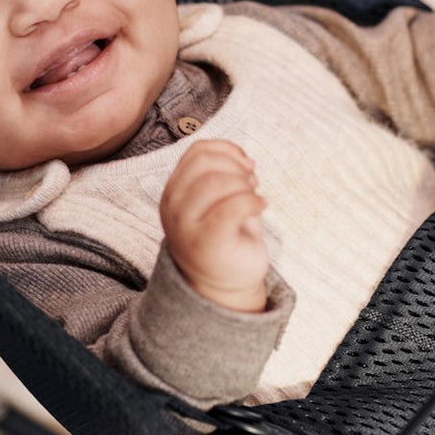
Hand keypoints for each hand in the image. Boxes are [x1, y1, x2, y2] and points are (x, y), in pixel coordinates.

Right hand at [159, 139, 269, 311]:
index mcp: (174, 190)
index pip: (197, 151)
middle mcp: (172, 205)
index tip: (247, 165)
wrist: (225, 283)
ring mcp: (184, 225)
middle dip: (236, 168)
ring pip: (215, 182)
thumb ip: (222, 172)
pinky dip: (253, 201)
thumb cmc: (227, 235)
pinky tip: (261, 206)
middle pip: (204, 162)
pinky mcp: (205, 242)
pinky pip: (230, 207)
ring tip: (255, 197)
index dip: (228, 150)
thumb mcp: (220, 197)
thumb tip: (243, 158)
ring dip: (245, 184)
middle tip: (252, 183)